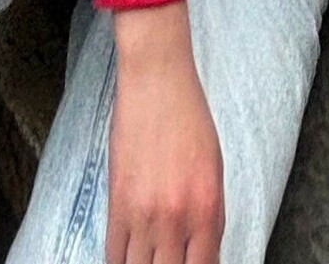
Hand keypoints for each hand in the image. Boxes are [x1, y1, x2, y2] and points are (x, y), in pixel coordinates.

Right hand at [109, 5, 224, 263]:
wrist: (157, 83)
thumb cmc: (189, 120)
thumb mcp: (214, 172)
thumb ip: (210, 218)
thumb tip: (204, 254)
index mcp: (207, 210)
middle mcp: (176, 219)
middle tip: (167, 261)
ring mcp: (144, 214)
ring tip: (148, 261)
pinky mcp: (117, 203)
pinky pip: (114, 252)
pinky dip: (121, 261)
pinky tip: (127, 259)